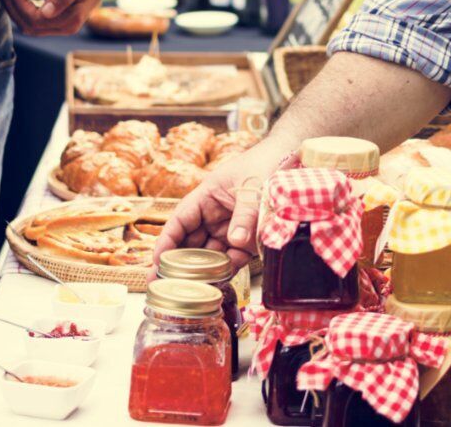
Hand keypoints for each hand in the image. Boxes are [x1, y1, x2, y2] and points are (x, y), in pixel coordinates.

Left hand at [1, 0, 112, 35]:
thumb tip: (47, 12)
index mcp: (72, 20)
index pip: (36, 20)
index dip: (20, 5)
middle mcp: (66, 26)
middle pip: (29, 26)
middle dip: (13, 8)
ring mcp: (60, 24)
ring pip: (28, 25)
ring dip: (14, 10)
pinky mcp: (55, 18)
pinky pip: (32, 20)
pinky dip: (20, 9)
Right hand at [151, 146, 295, 275]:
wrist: (292, 159)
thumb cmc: (266, 164)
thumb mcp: (253, 187)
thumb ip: (245, 214)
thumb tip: (235, 241)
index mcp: (207, 196)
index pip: (180, 221)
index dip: (167, 241)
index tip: (157, 261)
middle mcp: (214, 214)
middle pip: (191, 242)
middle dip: (179, 265)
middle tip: (166, 286)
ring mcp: (230, 227)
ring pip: (210, 254)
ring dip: (202, 272)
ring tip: (193, 291)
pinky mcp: (248, 238)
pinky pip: (233, 256)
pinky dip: (228, 269)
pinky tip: (220, 283)